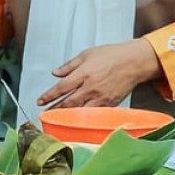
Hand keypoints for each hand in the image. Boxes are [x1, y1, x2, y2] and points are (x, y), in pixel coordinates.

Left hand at [37, 39, 161, 108]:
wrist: (134, 62)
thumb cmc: (112, 55)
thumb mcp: (87, 54)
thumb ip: (69, 65)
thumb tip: (55, 73)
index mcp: (83, 73)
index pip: (61, 87)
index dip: (49, 95)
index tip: (40, 101)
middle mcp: (90, 87)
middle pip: (68, 102)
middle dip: (54, 109)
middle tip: (45, 115)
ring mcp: (100, 97)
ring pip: (80, 111)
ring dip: (67, 116)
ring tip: (57, 120)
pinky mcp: (109, 104)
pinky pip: (94, 114)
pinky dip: (84, 118)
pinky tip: (77, 120)